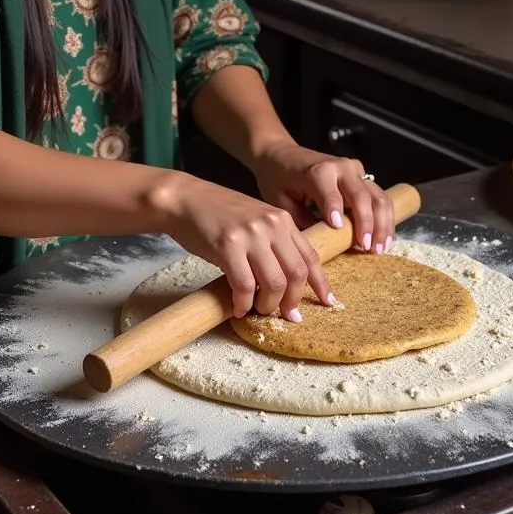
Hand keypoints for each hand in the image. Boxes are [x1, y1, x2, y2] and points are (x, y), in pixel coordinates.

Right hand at [157, 172, 334, 321]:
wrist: (184, 199)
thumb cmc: (217, 213)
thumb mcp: (255, 220)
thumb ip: (274, 242)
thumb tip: (287, 281)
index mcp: (282, 219)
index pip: (310, 256)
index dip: (320, 283)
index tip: (328, 301)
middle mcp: (271, 225)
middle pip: (296, 273)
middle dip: (293, 300)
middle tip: (287, 315)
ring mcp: (250, 235)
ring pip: (274, 283)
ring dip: (268, 305)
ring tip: (257, 309)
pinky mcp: (228, 246)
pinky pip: (245, 286)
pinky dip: (244, 303)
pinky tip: (238, 307)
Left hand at [251, 141, 393, 253]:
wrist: (280, 154)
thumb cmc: (278, 176)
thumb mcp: (280, 200)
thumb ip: (301, 220)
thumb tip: (321, 242)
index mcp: (317, 171)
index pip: (331, 194)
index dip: (336, 212)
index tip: (339, 229)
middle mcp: (340, 167)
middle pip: (362, 195)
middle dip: (368, 223)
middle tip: (368, 248)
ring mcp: (353, 169)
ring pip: (377, 195)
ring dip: (382, 222)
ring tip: (379, 248)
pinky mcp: (360, 174)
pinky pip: (378, 195)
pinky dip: (384, 216)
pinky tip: (382, 236)